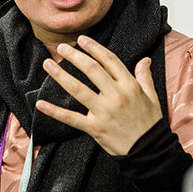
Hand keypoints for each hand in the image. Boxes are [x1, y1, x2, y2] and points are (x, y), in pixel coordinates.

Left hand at [35, 35, 161, 155]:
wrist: (150, 151)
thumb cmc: (150, 124)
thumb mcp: (152, 97)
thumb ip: (145, 76)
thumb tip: (145, 59)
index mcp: (129, 86)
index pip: (109, 60)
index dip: (94, 48)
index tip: (82, 39)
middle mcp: (115, 96)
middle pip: (91, 70)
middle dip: (74, 56)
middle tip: (61, 47)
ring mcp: (104, 112)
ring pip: (77, 89)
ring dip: (60, 75)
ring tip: (47, 64)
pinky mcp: (95, 128)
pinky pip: (71, 118)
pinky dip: (54, 111)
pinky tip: (40, 103)